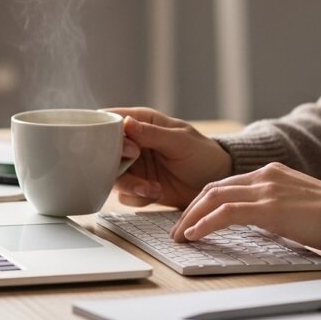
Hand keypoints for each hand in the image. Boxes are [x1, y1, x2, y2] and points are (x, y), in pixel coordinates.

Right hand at [107, 107, 231, 208]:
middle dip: (116, 163)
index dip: (109, 134)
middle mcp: (133, 143)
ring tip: (151, 188)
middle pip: (105, 152)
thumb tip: (126, 123)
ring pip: (112, 176)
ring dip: (129, 185)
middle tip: (136, 162)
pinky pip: (124, 195)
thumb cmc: (202, 153)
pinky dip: (137, 198)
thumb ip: (152, 134)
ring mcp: (134, 166)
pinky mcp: (138, 187)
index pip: (111, 121)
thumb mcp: (180, 141)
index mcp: (142, 122)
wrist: (215, 181)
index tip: (127, 147)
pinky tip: (156, 193)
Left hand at [171, 162, 320, 250]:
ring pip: (214, 197)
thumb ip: (275, 204)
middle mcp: (265, 175)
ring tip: (180, 234)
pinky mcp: (267, 207)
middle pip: (214, 187)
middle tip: (178, 227)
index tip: (192, 215)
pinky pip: (225, 213)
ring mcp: (265, 189)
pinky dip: (204, 223)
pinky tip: (194, 234)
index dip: (205, 200)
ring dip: (191, 217)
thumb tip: (258, 221)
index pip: (227, 183)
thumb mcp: (296, 203)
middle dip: (191, 208)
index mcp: (272, 172)